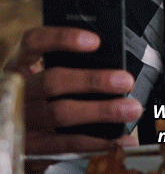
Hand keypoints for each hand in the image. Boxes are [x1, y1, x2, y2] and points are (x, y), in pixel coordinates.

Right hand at [4, 26, 142, 155]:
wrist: (12, 126)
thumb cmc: (39, 90)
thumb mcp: (44, 69)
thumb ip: (69, 61)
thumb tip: (113, 59)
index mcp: (20, 64)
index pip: (34, 42)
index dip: (62, 39)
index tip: (95, 41)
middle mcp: (17, 90)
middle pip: (52, 81)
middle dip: (93, 80)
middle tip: (125, 81)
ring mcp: (22, 120)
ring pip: (60, 114)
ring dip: (101, 112)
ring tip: (129, 108)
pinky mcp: (30, 148)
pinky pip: (64, 145)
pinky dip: (95, 143)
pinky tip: (118, 139)